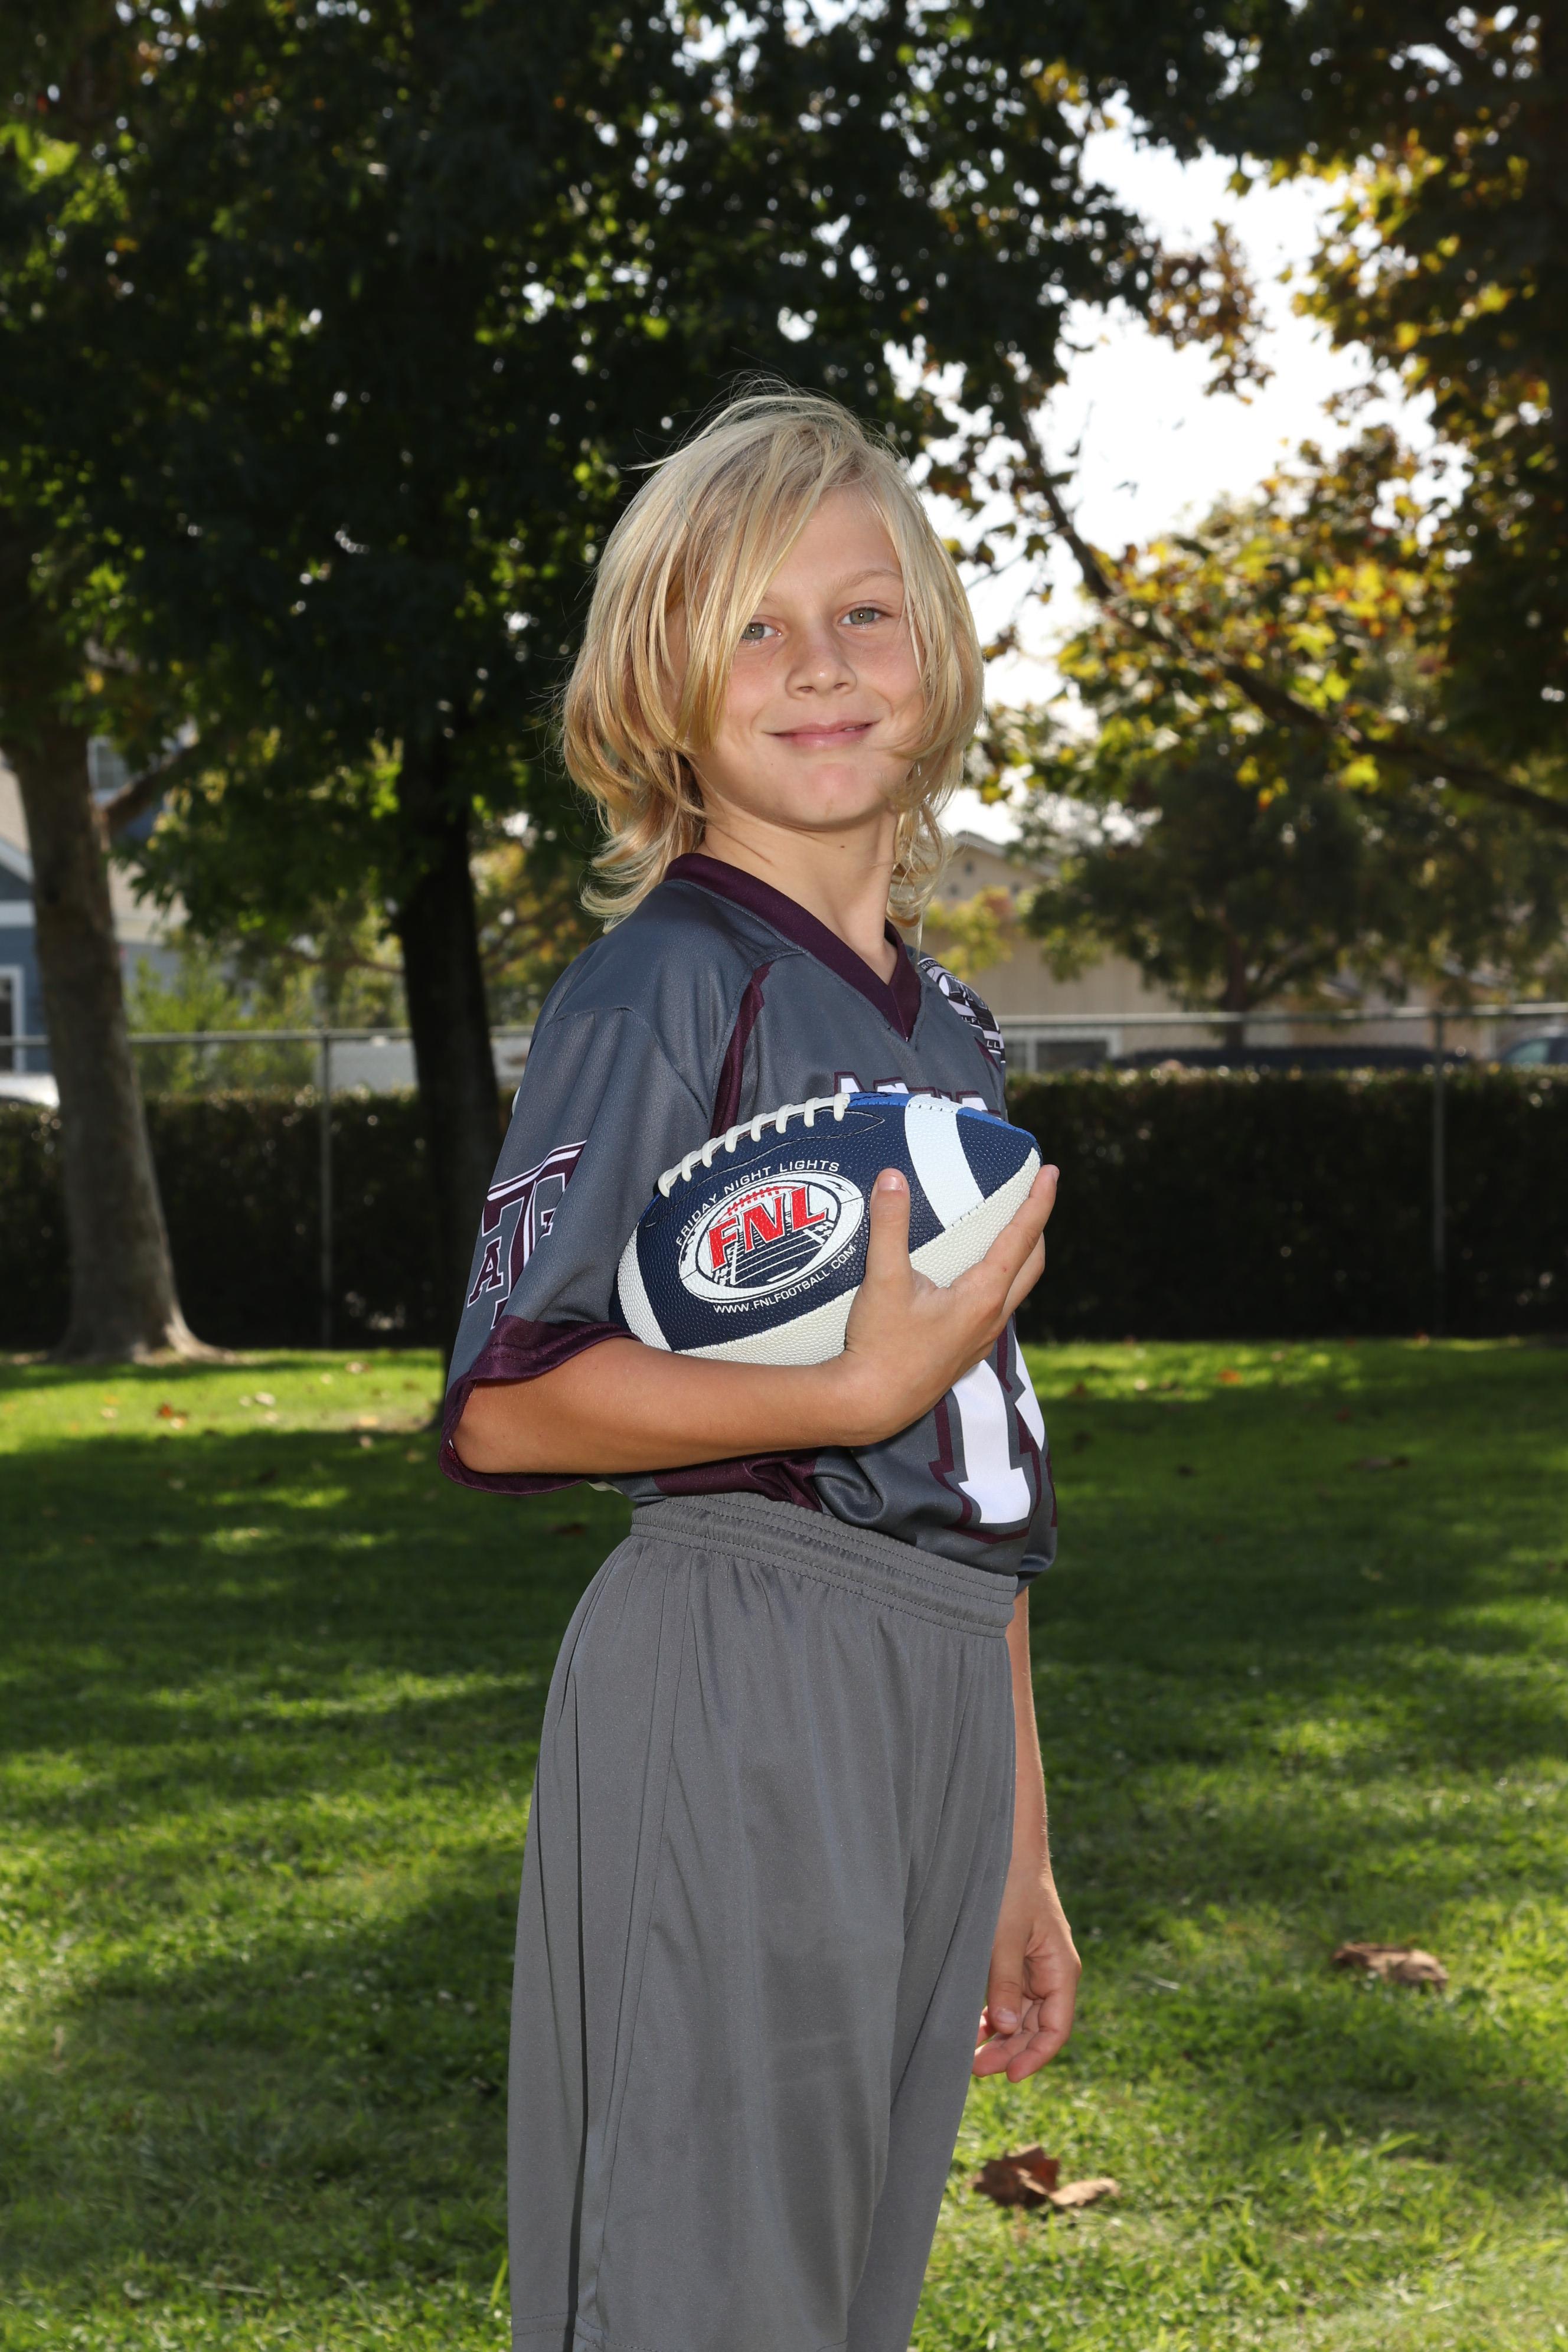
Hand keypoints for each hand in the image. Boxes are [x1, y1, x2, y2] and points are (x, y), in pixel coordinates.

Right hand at [830, 1161, 1057, 1447]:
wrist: (871, 1404)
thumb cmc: (880, 1346)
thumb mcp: (882, 1280)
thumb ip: (890, 1225)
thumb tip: (893, 1177)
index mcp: (983, 1296)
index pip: (1022, 1237)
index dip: (1039, 1201)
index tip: (1051, 1172)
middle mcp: (992, 1318)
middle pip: (1032, 1263)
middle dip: (1038, 1226)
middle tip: (1033, 1195)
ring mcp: (982, 1339)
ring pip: (1016, 1288)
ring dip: (1020, 1256)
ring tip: (1007, 1229)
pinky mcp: (966, 1351)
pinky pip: (996, 1307)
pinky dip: (999, 1280)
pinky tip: (973, 1276)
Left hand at [972, 1867, 1079, 2081]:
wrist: (1006, 1846)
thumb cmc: (1010, 1884)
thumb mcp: (1004, 1934)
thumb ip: (1005, 1981)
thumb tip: (1008, 2029)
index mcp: (1060, 1969)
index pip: (1056, 2029)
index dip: (1035, 2057)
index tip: (1009, 2077)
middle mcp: (1052, 1972)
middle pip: (1038, 2027)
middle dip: (1011, 2051)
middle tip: (975, 2068)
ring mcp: (1035, 1966)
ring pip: (1024, 2016)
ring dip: (1002, 2036)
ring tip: (971, 2054)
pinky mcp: (1017, 1958)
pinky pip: (1011, 1996)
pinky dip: (996, 2014)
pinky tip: (976, 2025)